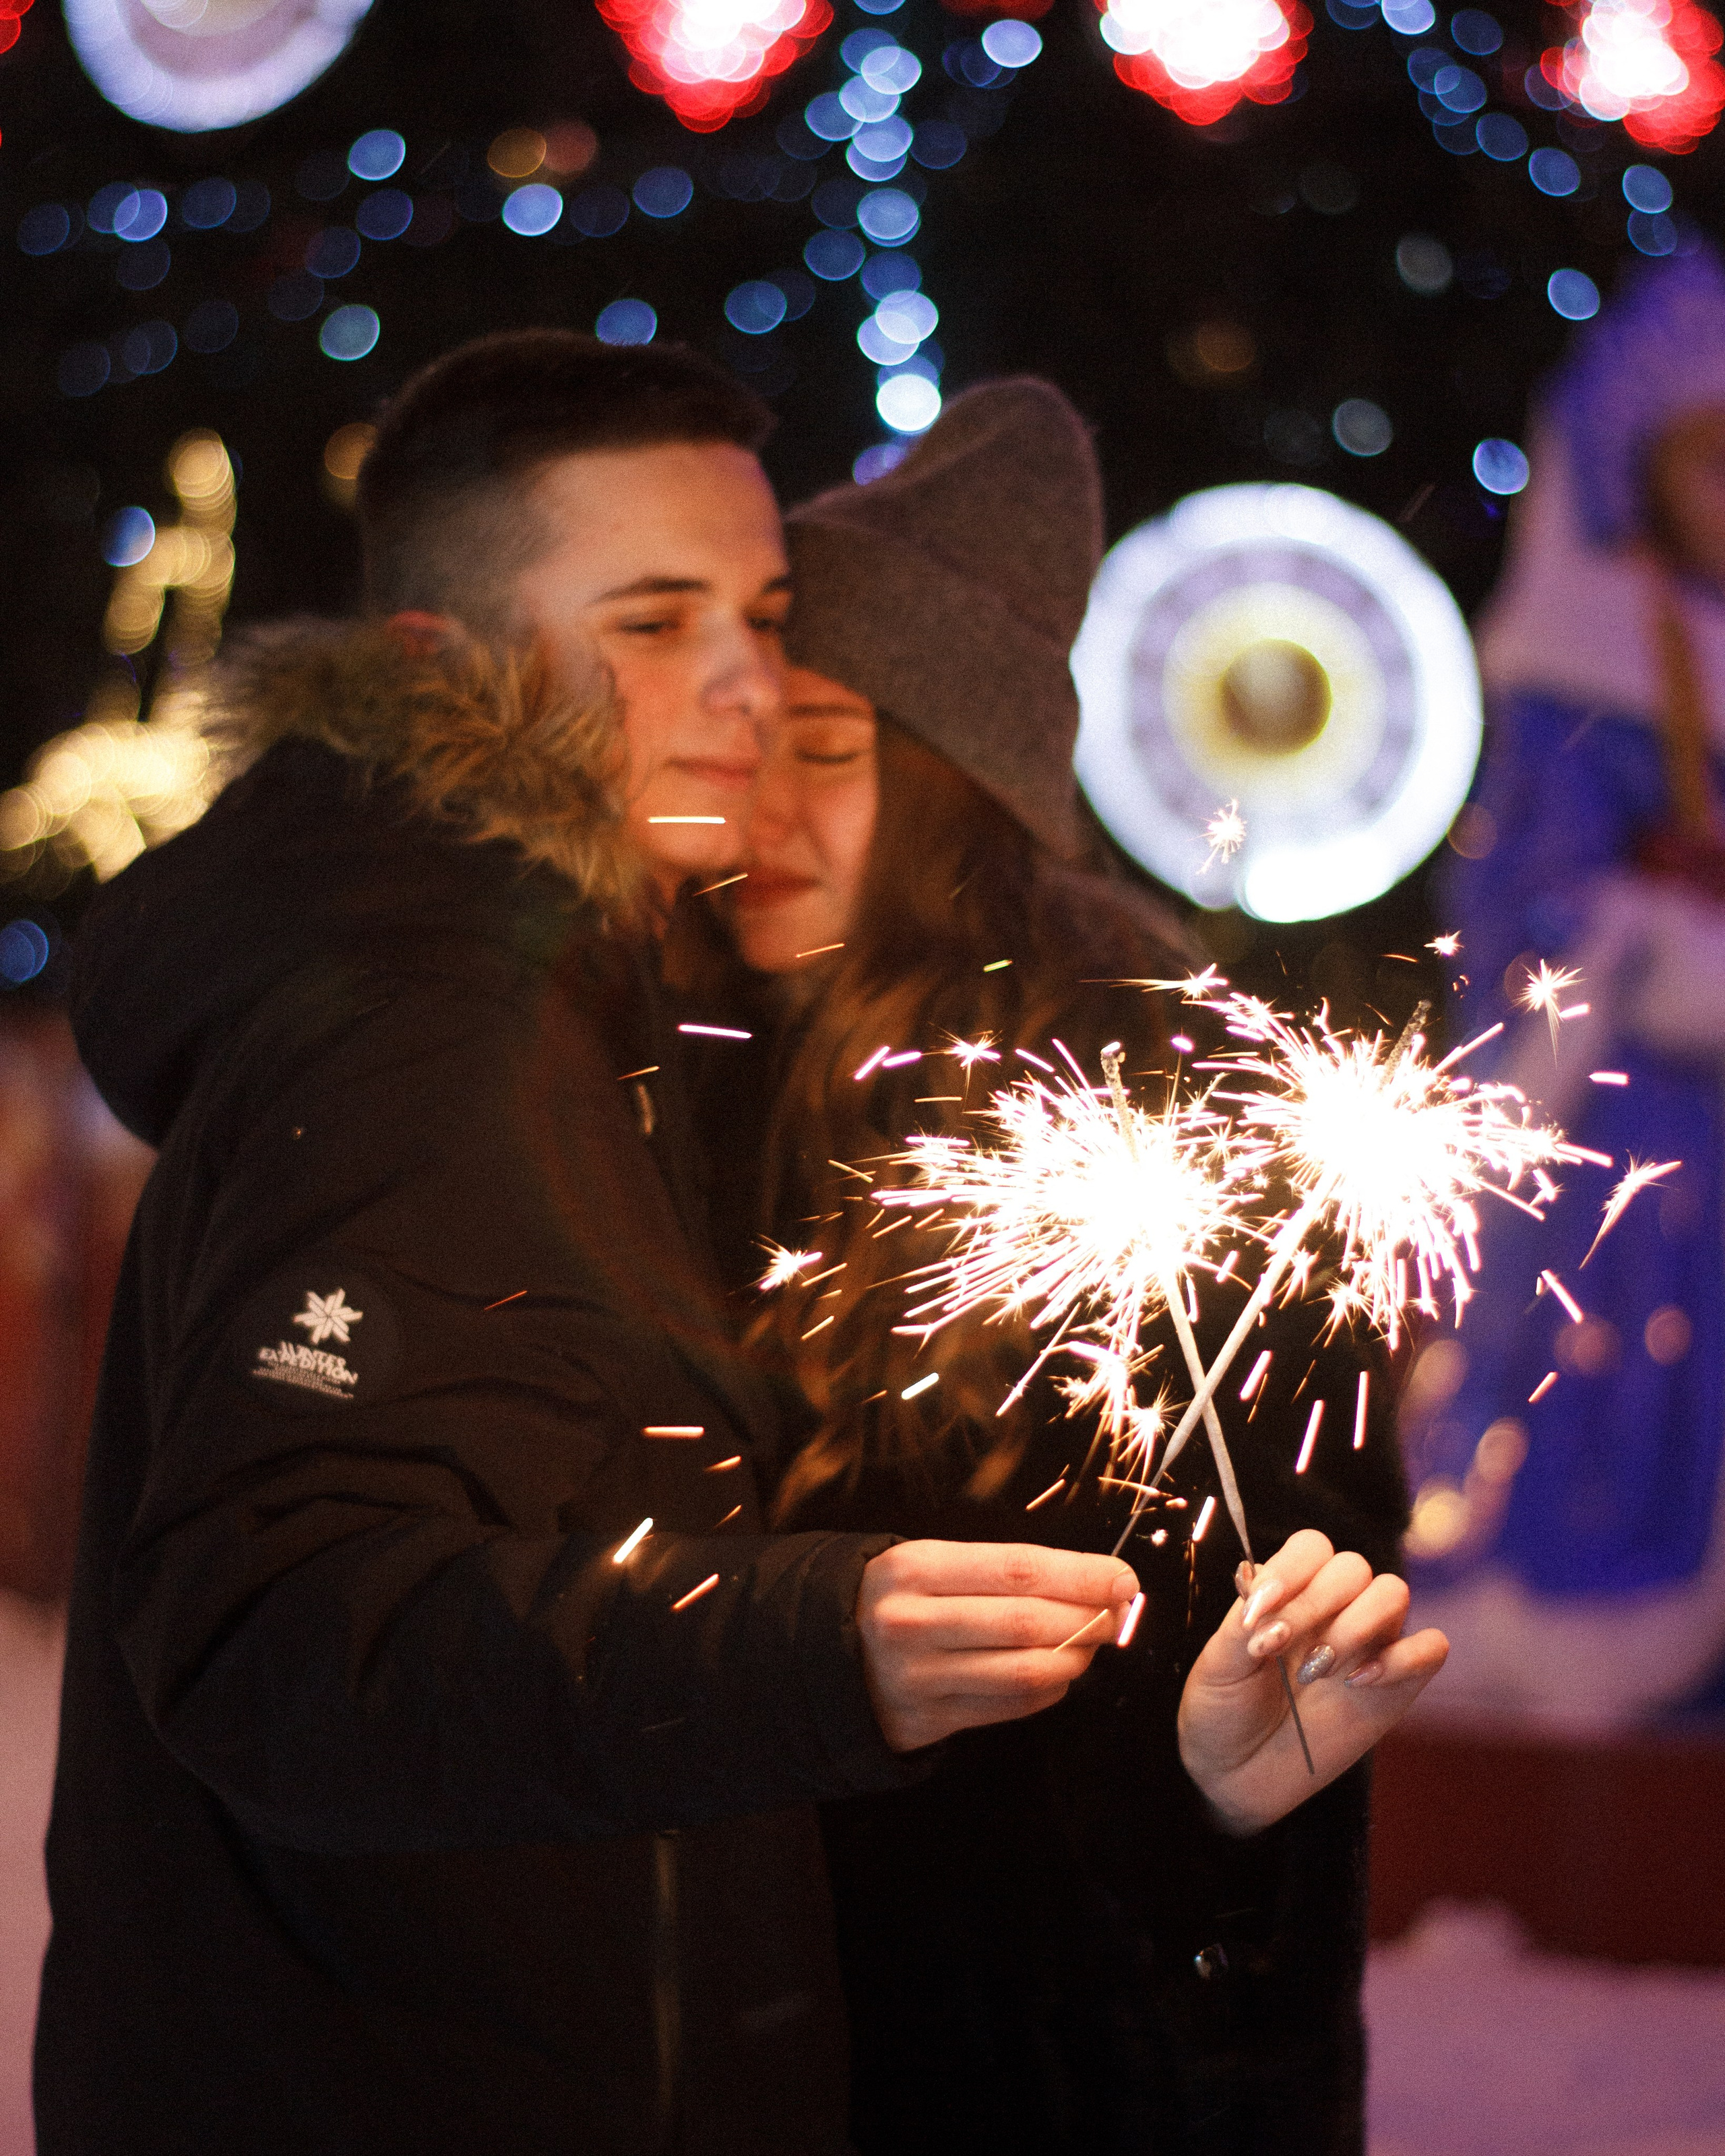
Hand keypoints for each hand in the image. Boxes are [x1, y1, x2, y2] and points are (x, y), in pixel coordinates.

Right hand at [858, 1540, 1139, 1752]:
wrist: (827, 1655)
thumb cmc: (900, 1598)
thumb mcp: (933, 1565)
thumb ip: (1003, 1572)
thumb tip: (1096, 1583)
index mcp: (915, 1569)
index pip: (1018, 1570)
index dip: (1081, 1575)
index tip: (1124, 1579)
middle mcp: (911, 1623)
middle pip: (1027, 1623)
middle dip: (1088, 1618)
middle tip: (1119, 1616)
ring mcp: (916, 1679)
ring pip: (1024, 1672)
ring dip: (1074, 1659)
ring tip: (1089, 1645)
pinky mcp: (924, 1723)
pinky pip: (1008, 1708)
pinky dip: (1047, 1691)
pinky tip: (1055, 1674)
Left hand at [1177, 1530, 1447, 1834]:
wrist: (1236, 1775)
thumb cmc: (1223, 1709)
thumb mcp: (1217, 1665)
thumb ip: (1242, 1626)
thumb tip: (1264, 1596)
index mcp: (1289, 1591)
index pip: (1312, 1548)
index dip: (1292, 1569)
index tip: (1262, 1609)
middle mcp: (1333, 1609)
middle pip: (1353, 1566)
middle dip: (1317, 1602)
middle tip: (1283, 1648)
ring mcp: (1369, 1644)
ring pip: (1393, 1593)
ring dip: (1356, 1625)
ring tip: (1317, 1670)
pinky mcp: (1398, 1685)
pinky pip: (1430, 1647)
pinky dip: (1403, 1657)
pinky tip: (1359, 1683)